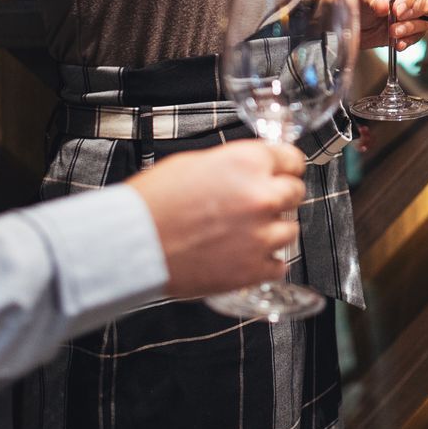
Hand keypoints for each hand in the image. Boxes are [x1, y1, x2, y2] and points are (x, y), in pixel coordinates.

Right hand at [127, 138, 307, 298]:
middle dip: (280, 196)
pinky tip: (246, 256)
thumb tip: (248, 171)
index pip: (292, 158)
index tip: (285, 172)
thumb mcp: (195, 163)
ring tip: (246, 233)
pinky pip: (280, 265)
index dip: (286, 166)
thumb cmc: (153, 203)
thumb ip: (233, 166)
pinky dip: (266, 262)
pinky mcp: (252, 269)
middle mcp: (261, 197)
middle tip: (260, 204)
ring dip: (273, 230)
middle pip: (295, 193)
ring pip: (290, 229)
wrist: (132, 244)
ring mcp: (260, 236)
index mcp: (247, 163)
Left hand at [359, 0, 427, 50]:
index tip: (395, 9)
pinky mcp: (412, 30)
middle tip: (401, 17)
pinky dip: (409, 41)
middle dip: (422, 9)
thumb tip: (383, 5)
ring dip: (411, 28)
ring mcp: (416, 13)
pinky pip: (420, 36)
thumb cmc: (357, 3)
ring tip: (392, 32)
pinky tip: (397, 44)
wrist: (352, 25)